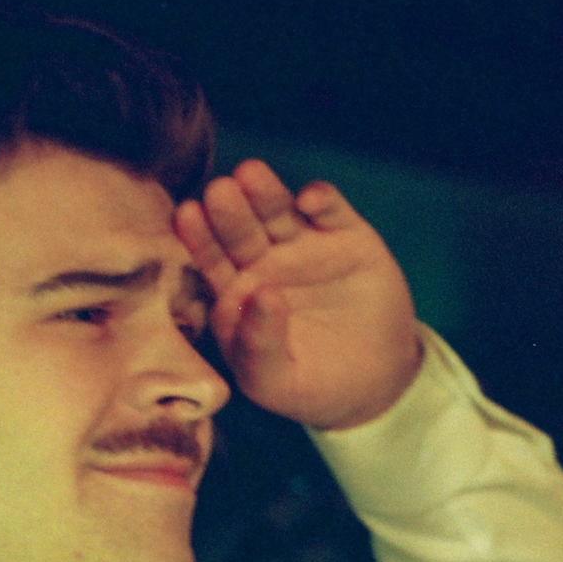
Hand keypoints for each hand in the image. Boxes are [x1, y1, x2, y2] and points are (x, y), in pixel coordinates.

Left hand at [173, 159, 423, 430]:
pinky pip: (330, 209)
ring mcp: (305, 245)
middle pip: (240, 228)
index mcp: (237, 292)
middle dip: (229, 209)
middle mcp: (265, 261)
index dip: (199, 238)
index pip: (211, 259)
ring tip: (251, 175)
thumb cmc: (311, 386)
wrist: (375, 383)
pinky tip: (311, 200)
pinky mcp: (346, 235)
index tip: (187, 216)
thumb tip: (259, 294)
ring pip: (278, 211)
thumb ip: (256, 346)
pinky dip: (321, 199)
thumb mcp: (276, 382)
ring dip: (265, 192)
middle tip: (220, 192)